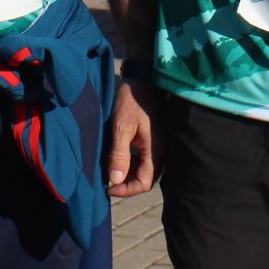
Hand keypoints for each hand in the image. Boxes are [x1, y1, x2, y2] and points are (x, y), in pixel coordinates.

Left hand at [104, 79, 158, 196]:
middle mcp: (162, 151)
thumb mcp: (121, 127)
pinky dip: (132, 163)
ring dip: (129, 173)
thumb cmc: (132, 101)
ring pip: (145, 169)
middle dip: (126, 183)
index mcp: (156, 151)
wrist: (144, 78)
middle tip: (107, 181)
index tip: (107, 187)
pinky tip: (119, 157)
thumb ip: (119, 154)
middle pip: (146, 179)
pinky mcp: (155, 140)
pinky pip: (146, 159)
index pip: (144, 183)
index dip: (126, 190)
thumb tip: (115, 180)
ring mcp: (160, 145)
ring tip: (110, 169)